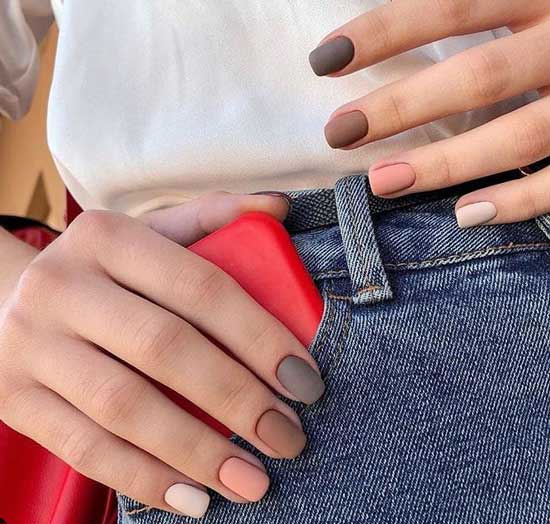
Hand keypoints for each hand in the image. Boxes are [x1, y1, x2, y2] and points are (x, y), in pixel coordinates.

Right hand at [0, 191, 324, 517]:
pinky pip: (85, 449)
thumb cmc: (104, 271)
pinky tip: (195, 497)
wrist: (7, 301)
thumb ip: (213, 217)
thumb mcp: (149, 233)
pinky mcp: (15, 400)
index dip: (259, 336)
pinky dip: (145, 478)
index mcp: (106, 237)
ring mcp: (31, 345)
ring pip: (125, 407)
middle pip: (166, 348)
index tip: (303, 380)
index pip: (200, 287)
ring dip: (198, 451)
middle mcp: (62, 285)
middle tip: (287, 436)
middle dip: (237, 399)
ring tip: (254, 480)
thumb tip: (280, 206)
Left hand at [310, 0, 549, 227]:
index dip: (386, 32)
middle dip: (402, 108)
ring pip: (518, 135)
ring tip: (382, 182)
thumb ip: (478, 2)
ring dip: (445, 165)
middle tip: (338, 131)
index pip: (454, 2)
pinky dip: (518, 201)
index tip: (324, 60)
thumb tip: (386, 20)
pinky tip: (465, 216)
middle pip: (480, 78)